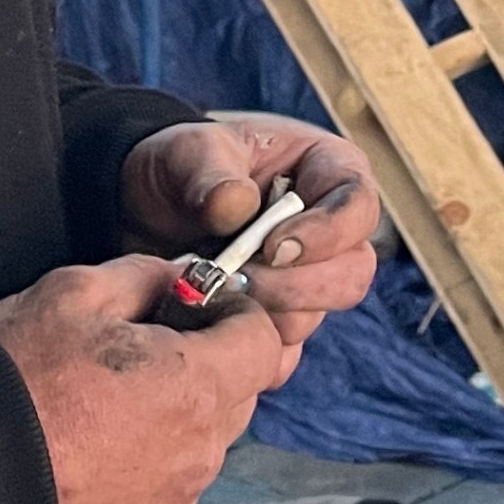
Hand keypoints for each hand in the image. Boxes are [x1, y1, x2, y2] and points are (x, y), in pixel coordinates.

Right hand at [0, 257, 292, 503]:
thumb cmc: (16, 381)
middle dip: (201, 373)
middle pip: (233, 400)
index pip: (263, 342)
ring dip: (169, 431)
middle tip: (135, 363)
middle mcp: (200, 455)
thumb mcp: (71, 294)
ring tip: (100, 422)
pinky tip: (88, 469)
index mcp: (197, 385)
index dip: (234, 317)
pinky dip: (139, 485)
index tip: (195, 312)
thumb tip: (182, 277)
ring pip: (196, 454)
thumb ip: (144, 277)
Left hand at [120, 117, 380, 348]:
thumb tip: (237, 206)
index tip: (273, 248)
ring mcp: (306, 282)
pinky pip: (282, 352)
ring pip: (314, 316)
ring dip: (263, 315)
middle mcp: (330, 232)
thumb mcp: (185, 151)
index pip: (359, 208)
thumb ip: (209, 171)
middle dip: (295, 287)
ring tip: (209, 293)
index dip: (327, 234)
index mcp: (327, 173)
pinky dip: (247, 348)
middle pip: (351, 274)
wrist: (144, 211)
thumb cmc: (179, 165)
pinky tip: (209, 326)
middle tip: (238, 281)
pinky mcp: (278, 321)